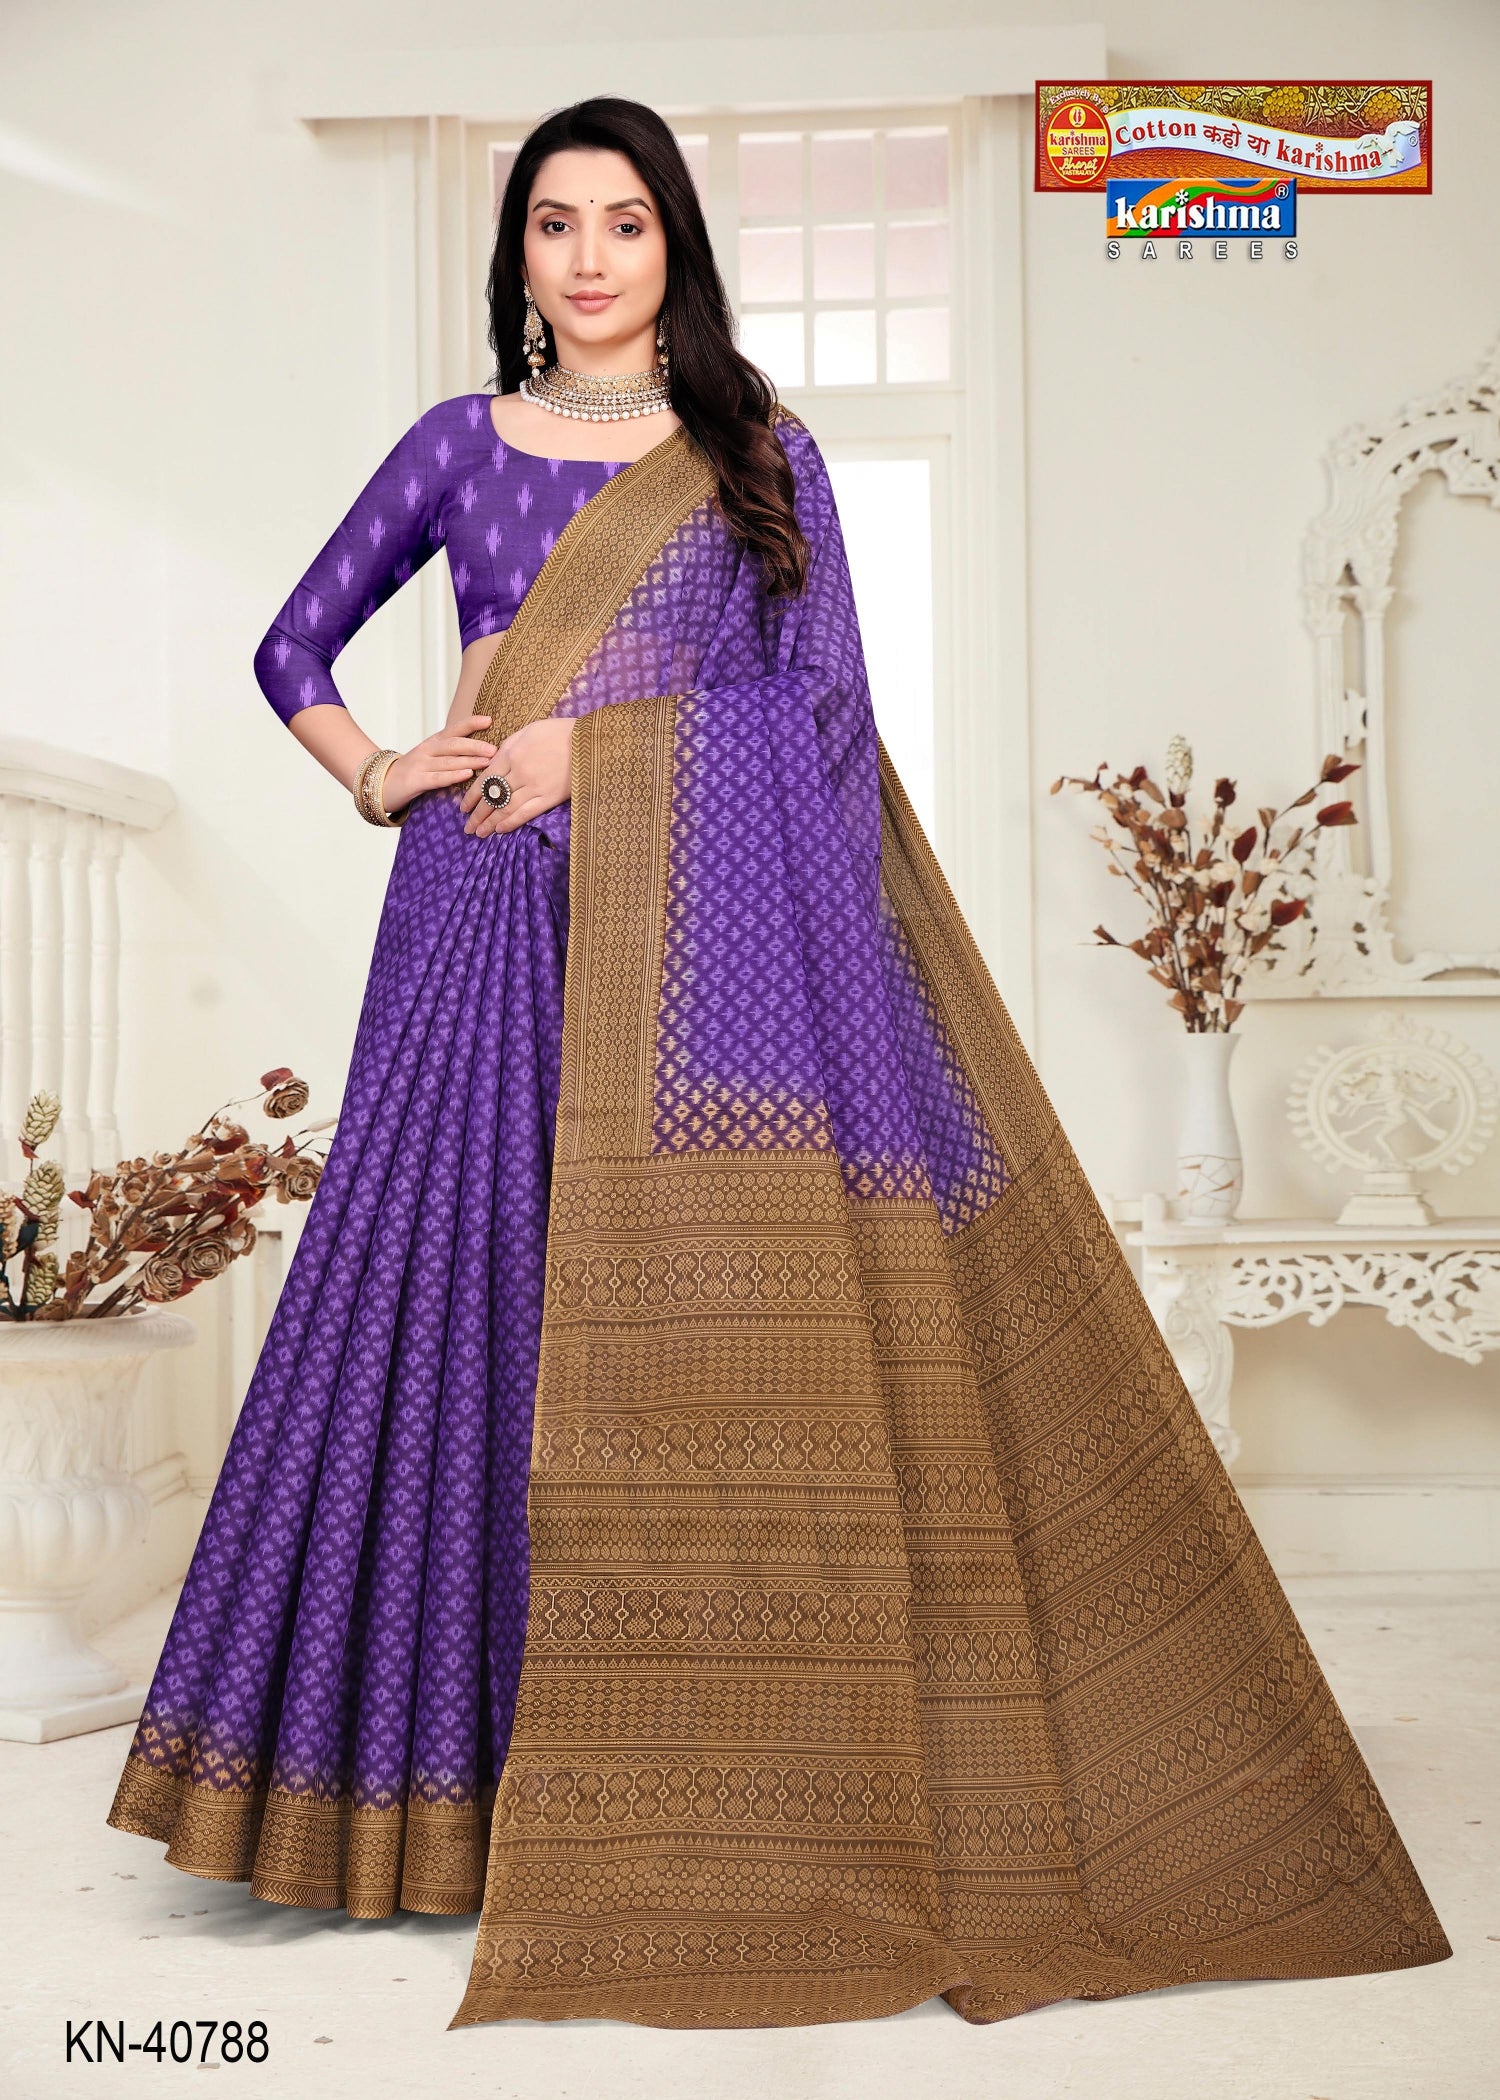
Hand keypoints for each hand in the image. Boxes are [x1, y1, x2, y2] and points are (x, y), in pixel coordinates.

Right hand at [379, 716, 498, 815]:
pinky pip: (437, 778)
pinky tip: (467, 774)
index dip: (471, 723)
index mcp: (433, 742)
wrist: (381, 784)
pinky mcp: (415, 781)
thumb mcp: (432, 758)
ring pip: (448, 761)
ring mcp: (420, 765)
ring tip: (488, 761)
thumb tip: (482, 752)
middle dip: (476, 745)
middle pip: (454, 744)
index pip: (454, 729)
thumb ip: (452, 754)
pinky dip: (453, 776)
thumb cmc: (414, 772)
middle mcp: (427, 750)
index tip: (489, 720)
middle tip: (495, 749)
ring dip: (470, 760)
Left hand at [460, 716, 574, 837]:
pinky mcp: (549, 797)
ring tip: (480, 833)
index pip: (485, 779)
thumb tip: (493, 760)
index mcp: (511, 753)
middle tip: (467, 827)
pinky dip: (511, 823)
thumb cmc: (558, 732)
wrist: (588, 741)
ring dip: (490, 823)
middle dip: (477, 814)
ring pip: (505, 808)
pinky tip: (500, 830)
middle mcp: (518, 772)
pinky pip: (525, 813)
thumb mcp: (528, 731)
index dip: (472, 796)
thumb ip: (509, 746)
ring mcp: (534, 786)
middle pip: (492, 797)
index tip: (463, 807)